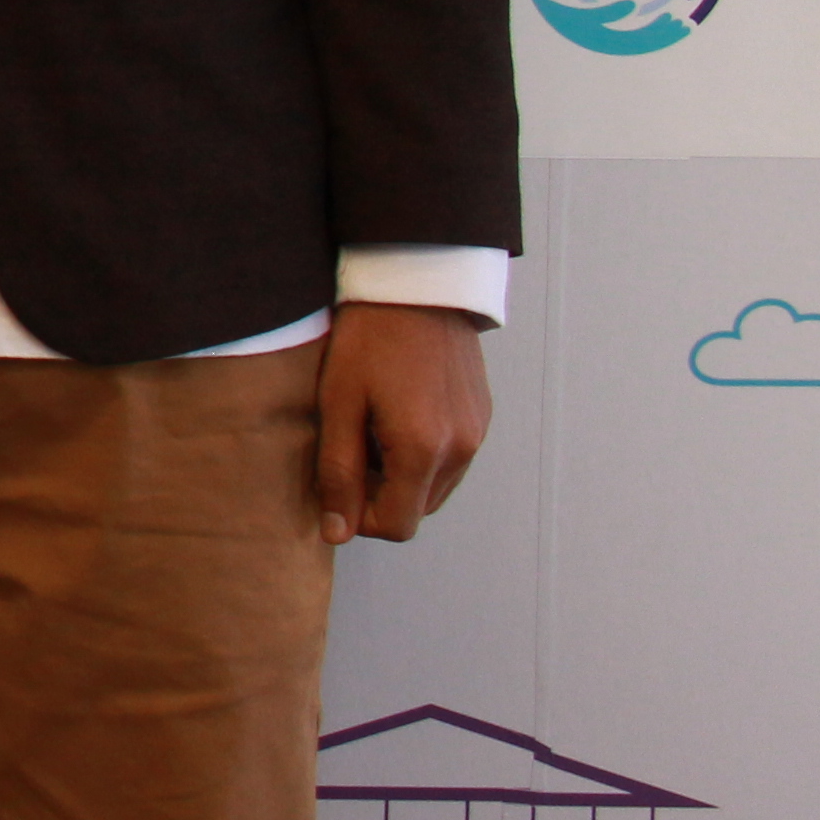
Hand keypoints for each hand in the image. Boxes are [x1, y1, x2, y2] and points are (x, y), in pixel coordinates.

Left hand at [316, 301, 490, 544]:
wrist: (415, 286)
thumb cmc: (368, 340)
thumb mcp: (338, 404)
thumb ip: (337, 472)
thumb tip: (337, 532)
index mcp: (423, 450)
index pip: (398, 526)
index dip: (360, 518)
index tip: (336, 485)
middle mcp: (461, 449)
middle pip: (417, 508)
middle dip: (380, 495)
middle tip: (349, 449)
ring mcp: (477, 433)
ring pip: (434, 486)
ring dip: (401, 475)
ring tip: (372, 428)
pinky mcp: (482, 416)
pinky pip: (451, 458)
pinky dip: (423, 453)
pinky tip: (396, 414)